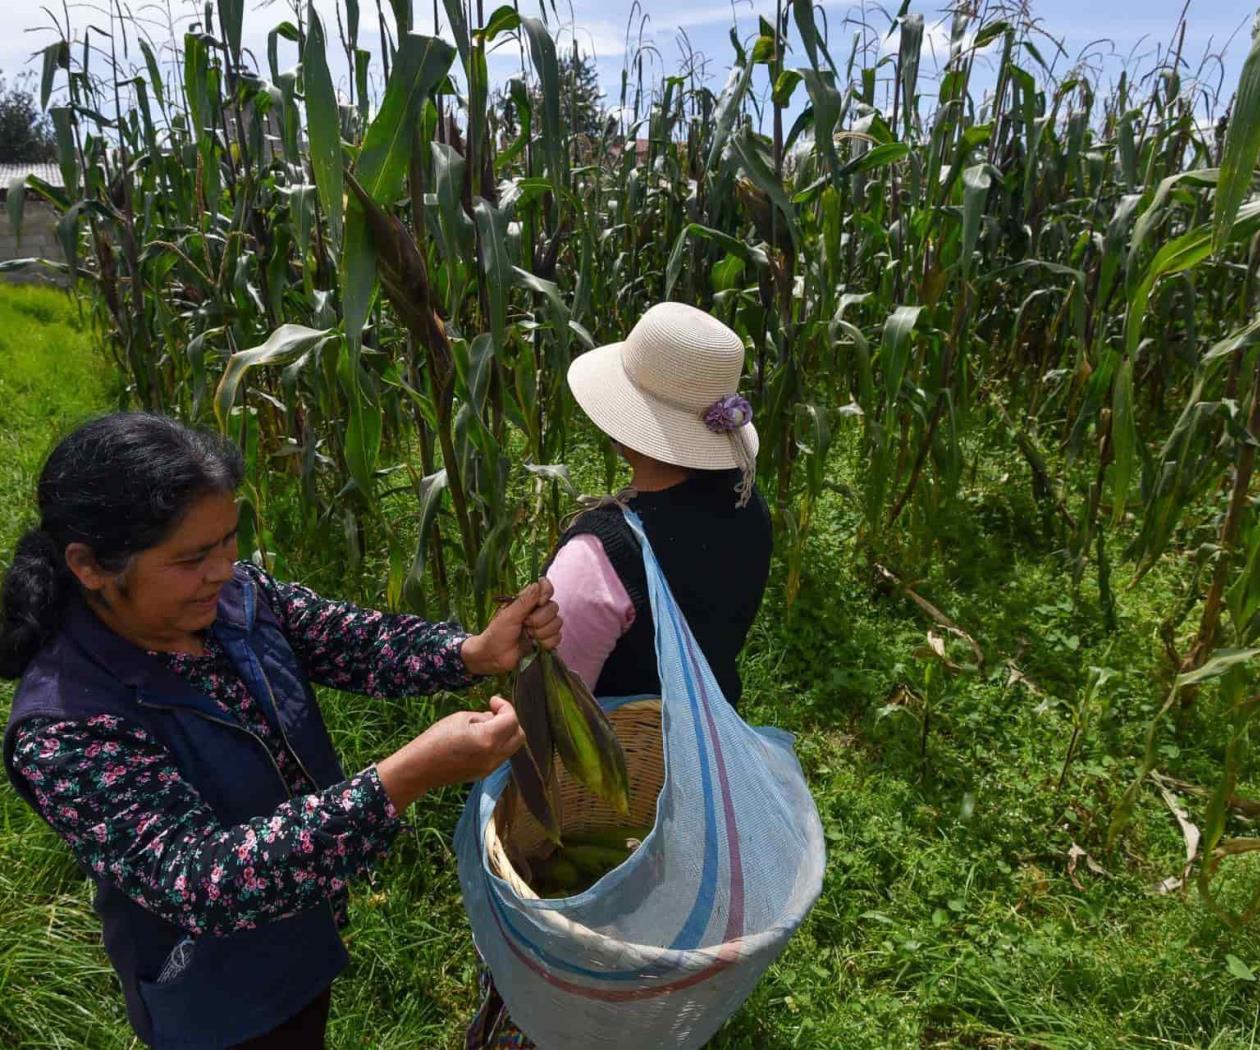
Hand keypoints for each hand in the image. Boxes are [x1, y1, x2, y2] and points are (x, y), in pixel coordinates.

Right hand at [376, 696, 523, 811]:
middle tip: (494, 712)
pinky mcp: (485, 774)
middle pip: (519, 735)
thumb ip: (484, 716)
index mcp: (488, 739)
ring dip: (505, 733)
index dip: (505, 706)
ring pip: (512, 747)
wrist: (420, 768)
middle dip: (510, 720)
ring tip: (484, 725)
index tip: (493, 700)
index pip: (512, 720)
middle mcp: (494, 756)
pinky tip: (480, 739)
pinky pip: (501, 756)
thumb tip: (495, 717)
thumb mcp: (460, 718)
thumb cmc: (435, 739)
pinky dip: (498, 744)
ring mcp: (491, 768)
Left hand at [461, 578, 561, 675]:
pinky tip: (535, 644)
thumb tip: (538, 584)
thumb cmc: (496, 633)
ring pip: (557, 623)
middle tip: (525, 625)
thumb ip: (524, 600)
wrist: (495, 657)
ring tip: (528, 635)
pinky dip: (546, 642)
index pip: (545, 586)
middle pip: (553, 607)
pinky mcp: (546, 640)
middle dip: (539, 619)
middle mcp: (537, 610)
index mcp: (527, 600)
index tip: (540, 602)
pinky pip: (557, 637)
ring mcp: (543, 625)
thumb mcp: (508, 615)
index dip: (547, 592)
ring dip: (542, 632)